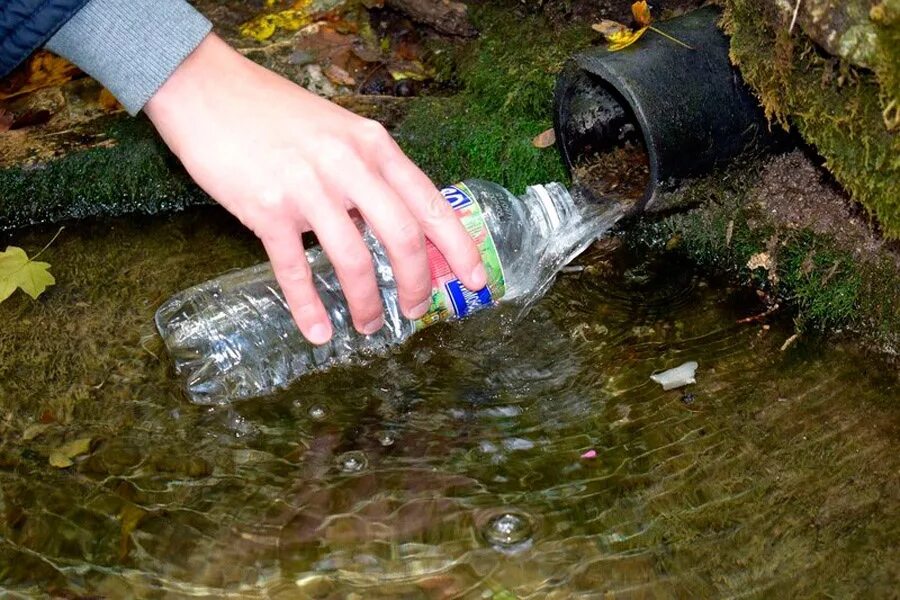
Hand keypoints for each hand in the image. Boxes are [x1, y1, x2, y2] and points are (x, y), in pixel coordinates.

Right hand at [144, 34, 486, 344]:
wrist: (207, 88)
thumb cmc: (276, 113)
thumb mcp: (339, 131)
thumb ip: (370, 173)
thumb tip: (397, 225)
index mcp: (373, 145)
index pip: (430, 203)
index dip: (458, 247)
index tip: (476, 279)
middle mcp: (348, 164)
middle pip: (402, 237)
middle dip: (417, 283)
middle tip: (416, 310)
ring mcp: (307, 187)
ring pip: (354, 259)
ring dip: (367, 302)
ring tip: (368, 325)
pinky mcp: (266, 209)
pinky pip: (294, 268)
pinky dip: (309, 306)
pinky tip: (318, 331)